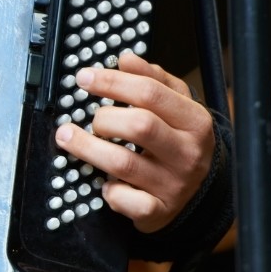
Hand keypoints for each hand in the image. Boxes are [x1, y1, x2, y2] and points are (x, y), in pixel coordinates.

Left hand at [54, 52, 214, 233]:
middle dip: (103, 117)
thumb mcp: (177, 106)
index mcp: (194, 121)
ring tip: (67, 137)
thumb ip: (154, 80)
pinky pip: (127, 201)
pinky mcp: (159, 212)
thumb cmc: (179, 142)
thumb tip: (126, 59)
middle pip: (139, 125)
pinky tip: (103, 183)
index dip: (111, 82)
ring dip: (87, 148)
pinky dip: (109, 192)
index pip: (151, 93)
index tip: (84, 77)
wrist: (204, 193)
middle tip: (89, 117)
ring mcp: (173, 185)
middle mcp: (187, 153)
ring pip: (123, 163)